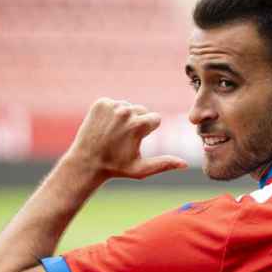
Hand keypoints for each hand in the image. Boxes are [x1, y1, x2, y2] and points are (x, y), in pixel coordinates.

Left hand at [67, 98, 186, 180]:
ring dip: (125, 117)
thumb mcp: (142, 169)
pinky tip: (106, 126)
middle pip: (142, 111)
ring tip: (114, 133)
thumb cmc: (116, 167)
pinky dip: (112, 113)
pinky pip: (114, 103)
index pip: (155, 119)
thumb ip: (165, 164)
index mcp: (139, 124)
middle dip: (138, 122)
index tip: (136, 141)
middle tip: (124, 138)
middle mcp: (126, 111)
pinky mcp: (101, 103)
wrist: (87, 161)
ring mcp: (112, 105)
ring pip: (128, 107)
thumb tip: (185, 164)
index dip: (148, 131)